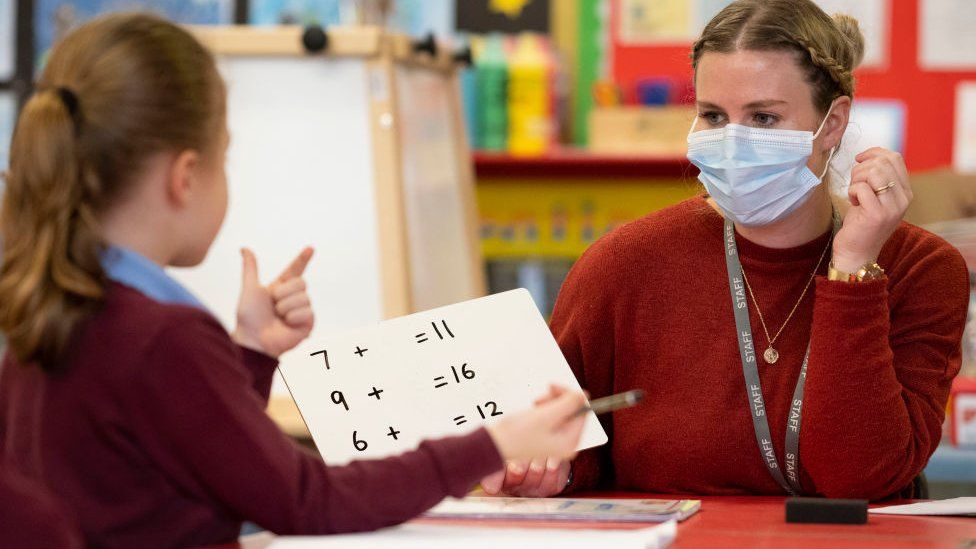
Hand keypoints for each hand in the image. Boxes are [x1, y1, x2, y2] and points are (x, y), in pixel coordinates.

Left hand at [232, 247, 313, 356]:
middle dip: (283, 293)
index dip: (303, 259)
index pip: (295, 269)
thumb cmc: (249, 318)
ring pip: (303, 297)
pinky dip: (293, 317)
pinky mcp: (308, 323)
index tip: (311, 248)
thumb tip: (244, 248)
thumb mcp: (250, 289)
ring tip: (278, 318)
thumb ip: (250, 268)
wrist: (253, 339)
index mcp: (281, 287)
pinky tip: (287, 325)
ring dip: (286, 307)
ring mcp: (302, 310)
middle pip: (301, 282)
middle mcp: (293, 297)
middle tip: (273, 306)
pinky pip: (307, 311)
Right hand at [482, 385, 585, 495]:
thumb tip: (584, 394)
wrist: (494, 444)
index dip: (569, 395)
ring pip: (562, 412)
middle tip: (540, 399)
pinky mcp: (548, 436)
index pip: (581, 411)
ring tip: (534, 405)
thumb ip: (568, 404)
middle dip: (558, 401)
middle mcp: (566, 444)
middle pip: (573, 412)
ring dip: (550, 404)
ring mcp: (557, 441)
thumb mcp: (546, 415)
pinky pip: (553, 417)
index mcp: (570, 442)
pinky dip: (544, 410)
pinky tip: (533, 411)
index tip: (553, 387)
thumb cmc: (517, 433)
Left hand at [832, 147, 911, 272]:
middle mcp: (904, 199)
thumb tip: (870, 155)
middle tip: (855, 184)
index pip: (895, 158)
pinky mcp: (876, 215)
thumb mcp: (876, 197)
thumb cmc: (861, 222)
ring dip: (856, 179)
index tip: (860, 159)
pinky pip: (861, 188)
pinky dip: (851, 191)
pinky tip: (853, 202)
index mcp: (905, 192)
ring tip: (854, 193)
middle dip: (861, 168)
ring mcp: (892, 207)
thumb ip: (879, 178)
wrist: (857, 252)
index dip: (874, 153)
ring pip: (873, 173)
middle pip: (882, 163)